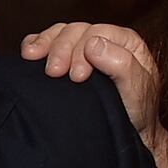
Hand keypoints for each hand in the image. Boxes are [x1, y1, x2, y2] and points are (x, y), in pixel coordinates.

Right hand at [24, 21, 167, 167]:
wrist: (127, 136)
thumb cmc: (136, 116)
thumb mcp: (138, 92)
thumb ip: (123, 66)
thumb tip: (93, 44)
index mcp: (126, 43)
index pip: (98, 33)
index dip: (83, 50)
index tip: (77, 77)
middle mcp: (105, 41)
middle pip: (75, 31)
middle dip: (61, 49)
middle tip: (53, 73)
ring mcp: (84, 49)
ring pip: (60, 33)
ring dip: (45, 44)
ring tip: (32, 59)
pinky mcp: (66, 60)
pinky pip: (47, 41)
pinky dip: (35, 44)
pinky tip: (28, 55)